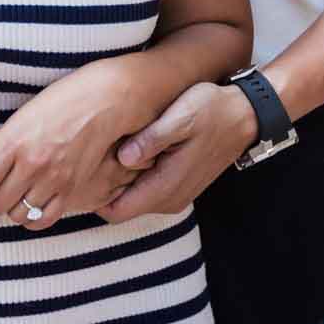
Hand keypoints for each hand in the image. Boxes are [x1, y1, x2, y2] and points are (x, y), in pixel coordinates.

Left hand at [0, 64, 147, 229]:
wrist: (104, 101)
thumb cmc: (58, 103)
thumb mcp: (18, 120)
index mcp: (13, 142)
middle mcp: (32, 163)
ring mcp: (54, 178)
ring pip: (18, 214)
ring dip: (11, 208)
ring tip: (15, 191)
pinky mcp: (73, 189)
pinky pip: (45, 220)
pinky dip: (32, 218)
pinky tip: (31, 206)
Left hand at [97, 82, 254, 223]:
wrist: (244, 115)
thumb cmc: (212, 111)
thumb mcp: (180, 117)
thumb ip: (152, 139)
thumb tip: (123, 156)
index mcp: (165, 187)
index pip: (116, 212)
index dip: (93, 198)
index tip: (79, 173)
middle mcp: (169, 200)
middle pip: (121, 206)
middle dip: (102, 188)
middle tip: (88, 156)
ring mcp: (175, 195)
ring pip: (133, 199)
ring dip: (118, 181)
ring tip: (106, 149)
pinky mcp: (178, 185)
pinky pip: (146, 190)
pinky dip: (133, 176)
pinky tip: (128, 150)